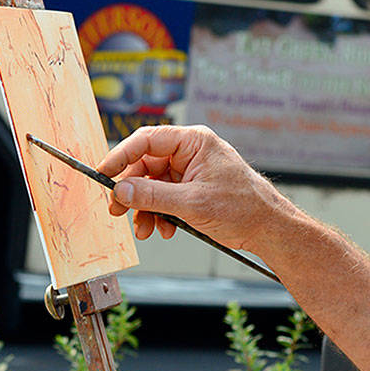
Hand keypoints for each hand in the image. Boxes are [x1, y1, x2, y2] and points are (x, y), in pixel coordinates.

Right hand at [96, 124, 286, 251]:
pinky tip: (165, 229)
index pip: (147, 140)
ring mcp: (190, 170)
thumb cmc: (241, 207)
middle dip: (132, 191)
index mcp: (193, 142)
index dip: (121, 156)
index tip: (103, 173)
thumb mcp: (191, 203)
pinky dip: (159, 213)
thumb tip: (121, 190)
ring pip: (153, 185)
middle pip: (146, 165)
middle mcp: (190, 151)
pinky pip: (165, 196)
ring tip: (146, 230)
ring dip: (145, 208)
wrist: (267, 227)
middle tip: (117, 211)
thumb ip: (153, 196)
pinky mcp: (192, 188)